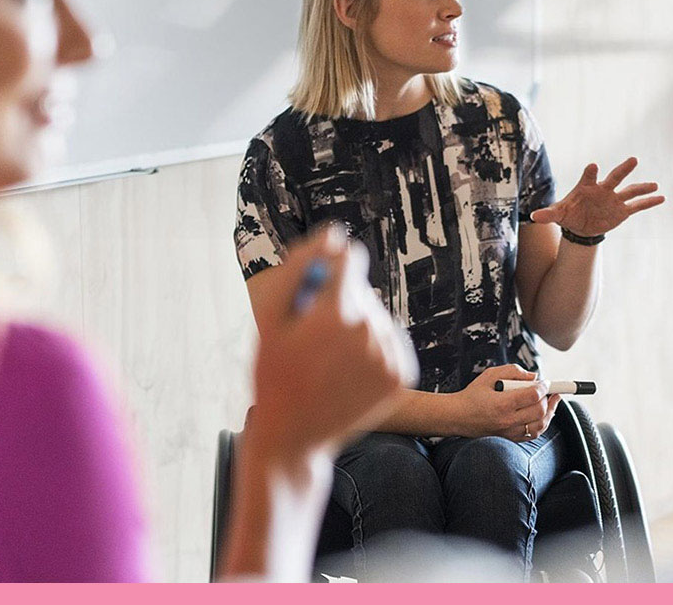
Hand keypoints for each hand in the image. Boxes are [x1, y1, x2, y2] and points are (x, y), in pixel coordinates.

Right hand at [250, 226, 418, 463]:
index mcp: (334, 313)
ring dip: (356, 328)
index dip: (328, 271)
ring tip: (328, 360)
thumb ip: (299, 268)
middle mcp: (369, 331)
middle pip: (362, 291)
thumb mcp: (270, 320)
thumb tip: (333, 235)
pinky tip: (348, 370)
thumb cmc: (274, 373)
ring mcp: (389, 355)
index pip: (348, 259)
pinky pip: (389, 341)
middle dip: (338, 304)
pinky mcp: (402, 374)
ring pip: (376, 316)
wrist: (295, 437)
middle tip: (310, 342)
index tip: (313, 293)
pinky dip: (372, 349)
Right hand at [452, 364, 557, 440]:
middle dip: (548, 398)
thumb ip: (512, 371)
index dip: (543, 387)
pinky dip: (542, 424)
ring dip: (549, 412)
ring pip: (540, 425)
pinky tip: (542, 414)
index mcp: (502, 403)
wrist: (457, 417)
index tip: (545, 382)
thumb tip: (534, 376)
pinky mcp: (510, 438)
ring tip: (551, 402)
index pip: (533, 395)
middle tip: (548, 390)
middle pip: (539, 410)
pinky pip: (533, 434)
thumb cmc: (472, 395)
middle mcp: (507, 420)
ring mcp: (510, 432)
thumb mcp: (489, 375)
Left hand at [530, 157, 664, 236]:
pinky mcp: (621, 211)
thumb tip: (533, 217)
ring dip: (642, 187)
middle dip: (623, 169)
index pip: (588, 176)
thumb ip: (548, 214)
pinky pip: (637, 206)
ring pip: (629, 190)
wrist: (580, 226)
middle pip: (615, 177)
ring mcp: (614, 199)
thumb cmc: (569, 215)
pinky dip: (649, 202)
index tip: (593, 166)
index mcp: (586, 187)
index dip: (590, 172)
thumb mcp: (557, 215)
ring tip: (655, 184)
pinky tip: (662, 198)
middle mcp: (603, 190)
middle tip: (633, 159)